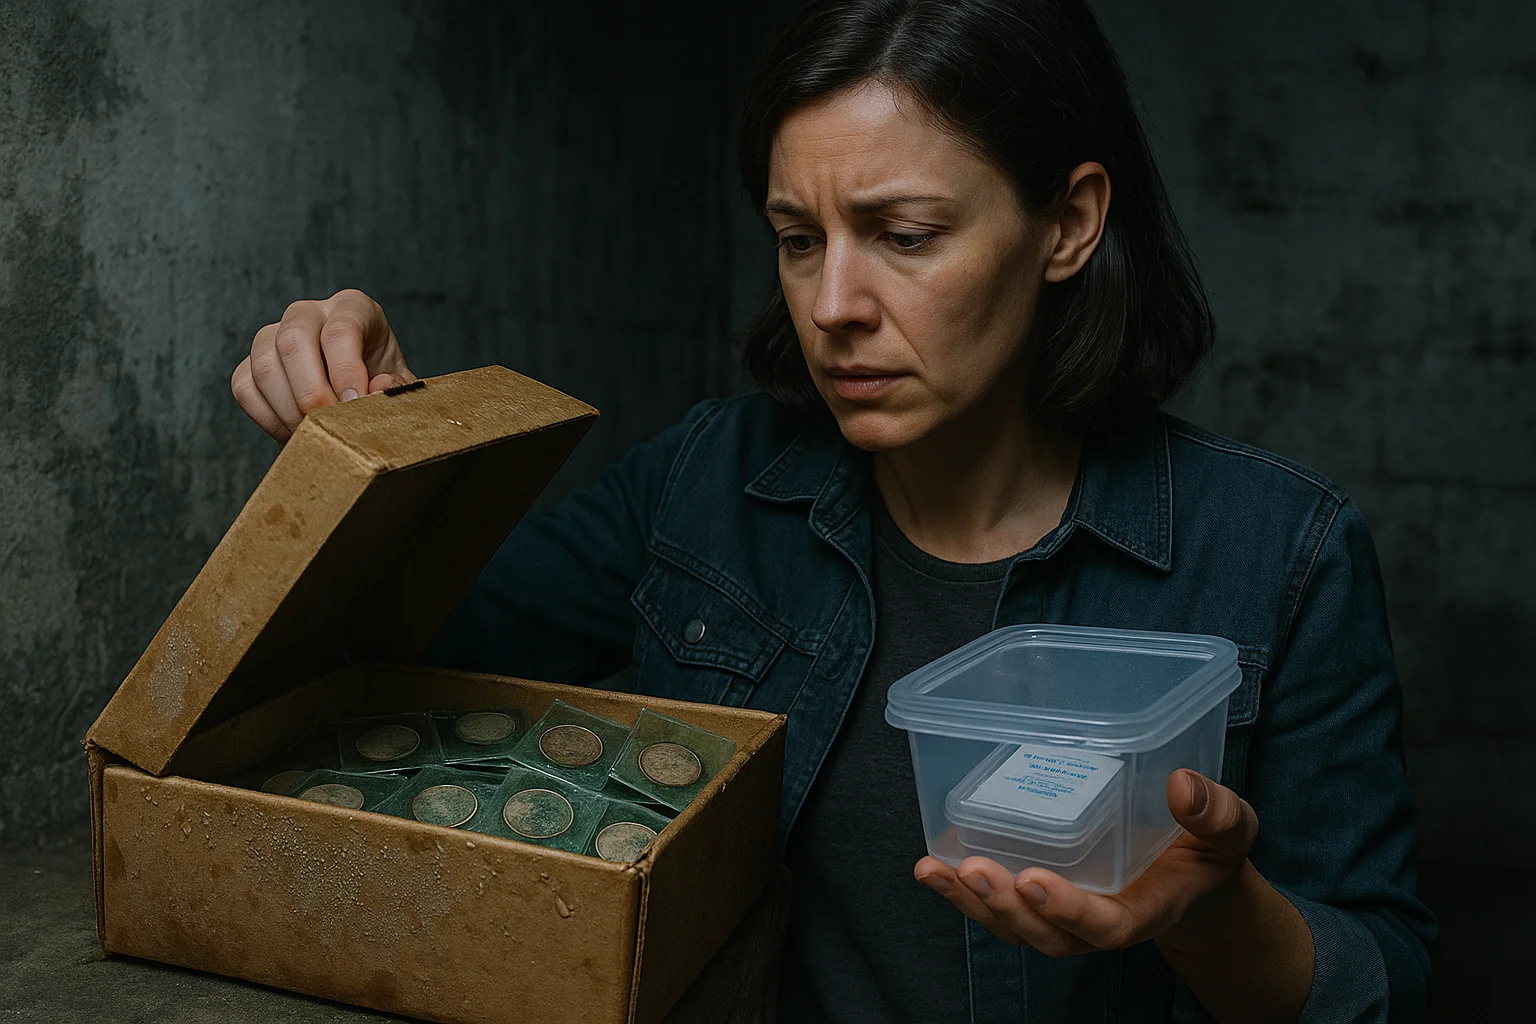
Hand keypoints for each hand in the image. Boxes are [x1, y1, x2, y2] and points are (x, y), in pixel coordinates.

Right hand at [231, 288, 414, 442]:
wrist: (358, 393)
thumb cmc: (381, 382)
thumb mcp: (399, 383)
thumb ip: (395, 387)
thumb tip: (375, 389)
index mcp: (352, 307)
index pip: (340, 330)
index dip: (346, 371)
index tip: (355, 405)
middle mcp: (308, 312)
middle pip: (293, 341)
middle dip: (311, 392)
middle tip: (330, 426)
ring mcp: (273, 334)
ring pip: (264, 366)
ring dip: (289, 411)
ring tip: (316, 434)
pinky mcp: (250, 363)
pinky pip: (245, 388)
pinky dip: (268, 418)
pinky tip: (294, 434)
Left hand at [915, 769, 1257, 955]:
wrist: (1191, 870)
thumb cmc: (1208, 847)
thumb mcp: (1228, 829)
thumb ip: (1215, 813)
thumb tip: (1182, 786)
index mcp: (1147, 909)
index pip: (1107, 925)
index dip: (1068, 909)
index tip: (1034, 879)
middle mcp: (1098, 920)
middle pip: (1046, 933)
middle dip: (1008, 907)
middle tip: (976, 869)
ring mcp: (1064, 914)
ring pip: (1014, 924)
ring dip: (972, 902)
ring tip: (934, 872)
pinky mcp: (1040, 898)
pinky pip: (999, 905)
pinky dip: (963, 891)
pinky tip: (931, 867)